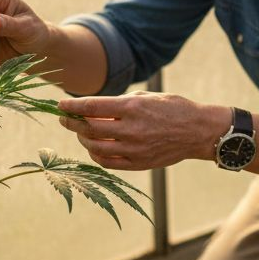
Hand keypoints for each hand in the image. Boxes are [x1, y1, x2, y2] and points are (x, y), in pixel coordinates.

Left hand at [58, 92, 229, 170]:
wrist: (198, 131)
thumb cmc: (174, 108)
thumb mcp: (147, 96)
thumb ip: (120, 102)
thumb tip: (93, 107)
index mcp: (133, 107)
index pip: (91, 107)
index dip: (71, 106)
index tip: (60, 104)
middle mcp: (131, 129)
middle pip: (89, 128)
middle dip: (71, 122)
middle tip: (64, 118)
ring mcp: (134, 149)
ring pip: (95, 147)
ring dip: (83, 139)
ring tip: (81, 132)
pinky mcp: (138, 163)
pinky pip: (107, 162)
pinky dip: (96, 154)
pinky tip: (95, 147)